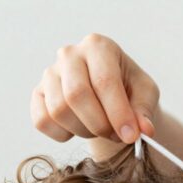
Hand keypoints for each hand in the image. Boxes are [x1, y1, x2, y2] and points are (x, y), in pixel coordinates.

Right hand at [31, 34, 158, 143]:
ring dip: (84, 131)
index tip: (130, 136)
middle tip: (116, 136)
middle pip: (76, 95)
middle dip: (99, 124)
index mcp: (98, 46)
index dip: (118, 113)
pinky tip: (79, 129)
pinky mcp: (37, 94)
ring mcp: (49, 73)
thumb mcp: (145, 95)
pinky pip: (42, 120)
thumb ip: (144, 111)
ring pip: (58, 110)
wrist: (109, 94)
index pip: (104, 81)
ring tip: (100, 129)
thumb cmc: (129, 89)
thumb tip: (144, 131)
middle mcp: (69, 54)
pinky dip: (62, 134)